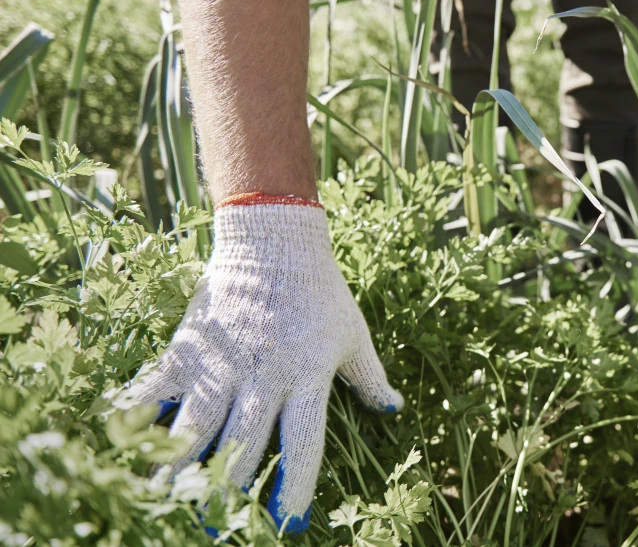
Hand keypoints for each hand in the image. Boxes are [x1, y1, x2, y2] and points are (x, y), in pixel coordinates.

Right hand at [124, 199, 403, 533]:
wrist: (273, 239)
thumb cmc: (320, 290)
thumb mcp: (353, 334)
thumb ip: (370, 377)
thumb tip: (393, 409)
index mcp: (307, 378)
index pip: (303, 444)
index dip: (296, 487)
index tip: (289, 524)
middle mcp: (263, 378)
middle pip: (243, 447)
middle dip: (230, 492)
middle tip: (218, 527)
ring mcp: (222, 364)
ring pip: (196, 428)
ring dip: (181, 469)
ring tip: (166, 501)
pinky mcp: (188, 348)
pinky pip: (156, 390)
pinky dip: (138, 417)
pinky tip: (124, 445)